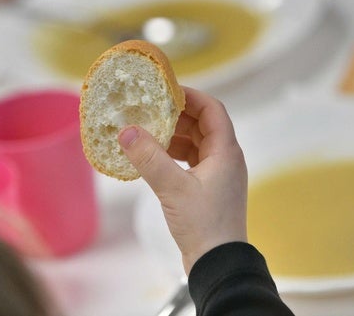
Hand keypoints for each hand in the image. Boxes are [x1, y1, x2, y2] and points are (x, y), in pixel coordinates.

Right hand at [118, 87, 247, 273]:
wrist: (217, 263)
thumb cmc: (204, 224)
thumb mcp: (173, 188)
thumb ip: (149, 157)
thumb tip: (127, 130)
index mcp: (226, 152)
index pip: (212, 110)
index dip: (191, 96)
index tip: (166, 91)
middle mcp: (225, 159)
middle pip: (203, 125)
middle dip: (177, 116)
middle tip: (150, 110)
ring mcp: (217, 175)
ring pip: (195, 144)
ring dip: (173, 136)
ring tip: (148, 132)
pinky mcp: (207, 189)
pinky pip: (190, 161)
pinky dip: (173, 155)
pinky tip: (154, 158)